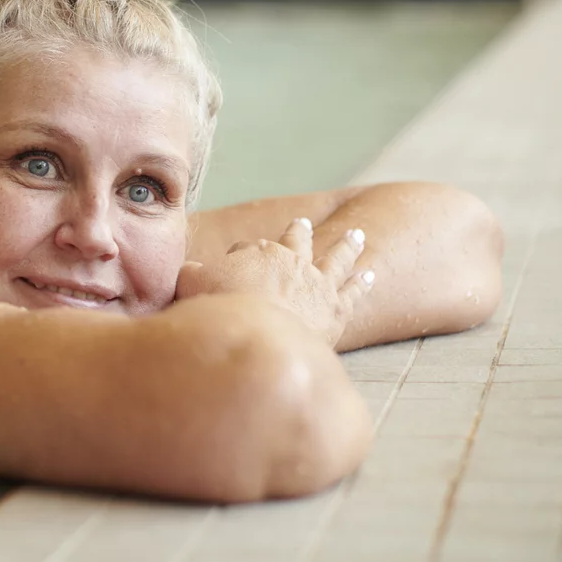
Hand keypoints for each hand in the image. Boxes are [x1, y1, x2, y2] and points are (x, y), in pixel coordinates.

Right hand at [176, 218, 373, 345]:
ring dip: (346, 246)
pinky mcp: (337, 309)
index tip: (235, 261)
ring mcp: (318, 284)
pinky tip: (370, 275)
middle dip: (300, 232)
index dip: (240, 255)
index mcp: (260, 252)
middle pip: (297, 240)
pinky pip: (353, 292)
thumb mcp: (192, 284)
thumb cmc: (224, 310)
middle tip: (304, 223)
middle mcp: (293, 261)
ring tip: (356, 235)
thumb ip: (192, 274)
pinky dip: (362, 283)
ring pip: (336, 258)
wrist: (264, 339)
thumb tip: (191, 270)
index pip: (249, 248)